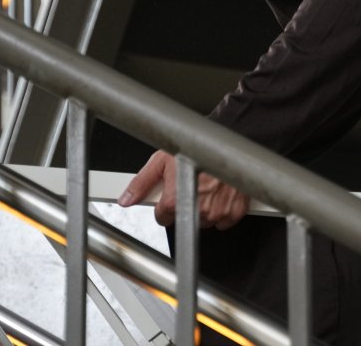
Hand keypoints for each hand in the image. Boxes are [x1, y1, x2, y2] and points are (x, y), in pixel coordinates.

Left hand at [118, 151, 249, 229]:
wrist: (229, 138)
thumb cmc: (196, 146)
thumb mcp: (161, 160)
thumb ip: (141, 183)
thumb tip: (126, 199)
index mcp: (175, 200)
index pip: (162, 217)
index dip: (164, 206)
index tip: (170, 196)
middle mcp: (196, 209)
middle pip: (185, 220)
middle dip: (185, 206)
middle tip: (190, 185)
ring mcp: (217, 212)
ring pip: (205, 221)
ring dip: (204, 209)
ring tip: (206, 186)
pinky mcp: (234, 211)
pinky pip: (225, 221)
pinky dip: (222, 210)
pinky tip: (220, 193)